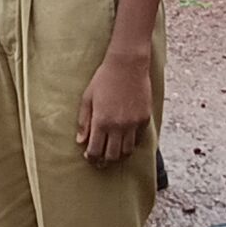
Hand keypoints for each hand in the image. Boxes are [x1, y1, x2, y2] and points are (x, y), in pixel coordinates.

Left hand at [78, 45, 152, 165]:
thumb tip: (80, 141)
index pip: (95, 150)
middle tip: (100, 161)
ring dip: (119, 155)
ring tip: (113, 153)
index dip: (91, 158)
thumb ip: (84, 121)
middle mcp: (118, 126)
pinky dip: (131, 144)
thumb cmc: (104, 79)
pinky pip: (138, 140)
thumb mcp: (88, 97)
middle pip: (112, 156)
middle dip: (104, 161)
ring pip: (127, 152)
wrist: (127, 65)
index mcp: (101, 121)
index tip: (89, 157)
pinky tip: (125, 141)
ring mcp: (133, 124)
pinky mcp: (144, 119)